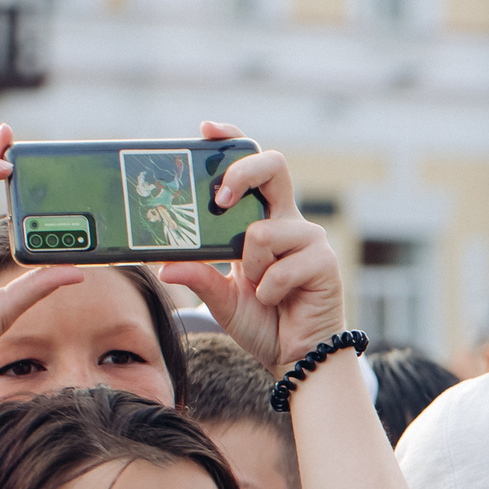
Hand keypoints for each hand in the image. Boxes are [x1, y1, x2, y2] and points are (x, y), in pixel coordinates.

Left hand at [159, 126, 344, 375]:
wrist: (298, 358)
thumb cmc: (264, 322)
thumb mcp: (221, 299)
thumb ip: (199, 277)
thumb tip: (164, 265)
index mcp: (263, 221)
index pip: (253, 169)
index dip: (234, 143)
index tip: (206, 130)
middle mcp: (288, 222)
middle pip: (275, 167)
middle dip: (243, 173)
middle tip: (221, 198)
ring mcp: (309, 240)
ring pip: (265, 230)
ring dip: (251, 266)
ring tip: (258, 288)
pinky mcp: (324, 262)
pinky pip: (283, 265)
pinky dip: (269, 288)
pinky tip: (277, 301)